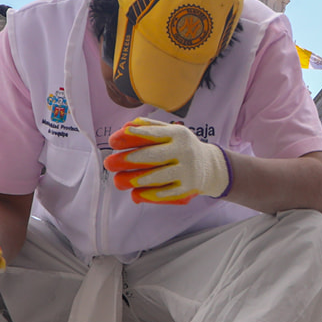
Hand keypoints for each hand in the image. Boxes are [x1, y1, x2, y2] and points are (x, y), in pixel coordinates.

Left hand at [105, 119, 229, 204]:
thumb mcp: (171, 132)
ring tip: (119, 181)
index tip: (114, 141)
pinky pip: (165, 193)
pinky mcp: (187, 188)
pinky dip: (149, 195)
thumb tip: (127, 127)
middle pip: (153, 156)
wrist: (210, 167)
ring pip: (158, 176)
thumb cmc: (183, 148)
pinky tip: (135, 194)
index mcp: (178, 134)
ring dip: (135, 179)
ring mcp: (187, 171)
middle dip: (128, 160)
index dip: (131, 137)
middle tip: (110, 163)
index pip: (152, 134)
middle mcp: (184, 151)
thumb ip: (150, 127)